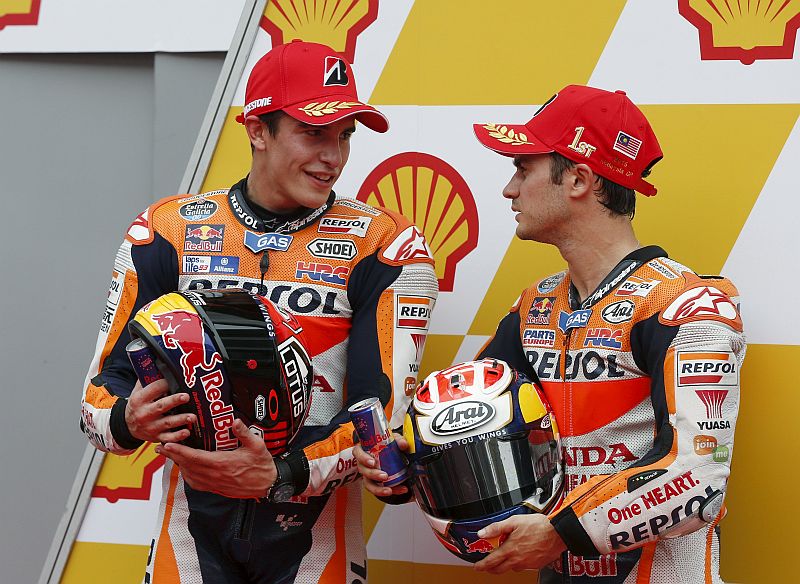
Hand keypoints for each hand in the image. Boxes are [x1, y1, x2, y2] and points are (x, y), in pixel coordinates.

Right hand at [125, 379, 195, 442]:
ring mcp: (151, 426)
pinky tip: (187, 432)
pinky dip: (177, 437)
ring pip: (167, 423)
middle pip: (161, 406)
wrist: (127, 426)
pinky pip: (168, 438)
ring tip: (192, 417)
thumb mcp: (137, 391)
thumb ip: (147, 380)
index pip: (153, 389)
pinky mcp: (156, 436)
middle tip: (186, 396)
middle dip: (174, 401)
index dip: (165, 384)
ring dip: (180, 420)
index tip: (176, 380)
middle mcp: (144, 413)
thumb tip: (159, 363)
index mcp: (139, 399)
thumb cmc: (137, 405)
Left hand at [156, 419, 276, 498]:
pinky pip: (196, 483)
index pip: (195, 457)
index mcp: (222, 463)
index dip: (179, 451)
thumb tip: (234, 421)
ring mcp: (215, 483)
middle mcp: (215, 475)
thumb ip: (244, 433)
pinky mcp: (216, 488)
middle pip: (188, 466)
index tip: (167, 444)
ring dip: (178, 465)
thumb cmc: (262, 465)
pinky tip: (185, 469)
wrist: (268, 484)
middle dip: (172, 456)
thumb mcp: (257, 445)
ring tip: (169, 455)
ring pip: (190, 475)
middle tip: (160, 447)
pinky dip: (187, 475)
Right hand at [354, 433, 410, 497]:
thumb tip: (403, 444)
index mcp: (363, 450)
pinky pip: (380, 489)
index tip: (372, 463)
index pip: (358, 453)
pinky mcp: (375, 483)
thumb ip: (398, 440)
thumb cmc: (385, 445)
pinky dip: (392, 490)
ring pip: (369, 484)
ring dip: (378, 489)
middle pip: (363, 471)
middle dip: (373, 475)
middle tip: (384, 476)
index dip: (363, 458)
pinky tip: (401, 489)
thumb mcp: (391, 439)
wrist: (390, 453)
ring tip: (389, 490)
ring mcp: (368, 475)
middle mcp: (363, 464)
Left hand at [474, 513, 566, 573]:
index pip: (491, 561)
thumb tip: (482, 533)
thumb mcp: (514, 521)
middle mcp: (518, 560)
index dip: (481, 565)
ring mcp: (527, 564)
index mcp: (510, 549)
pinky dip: (517, 563)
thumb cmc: (539, 526)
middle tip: (486, 566)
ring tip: (503, 557)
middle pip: (499, 569)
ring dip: (504, 565)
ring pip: (511, 568)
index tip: (476, 566)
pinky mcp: (535, 565)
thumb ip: (497, 528)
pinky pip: (523, 567)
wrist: (558, 533)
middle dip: (490, 569)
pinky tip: (519, 554)